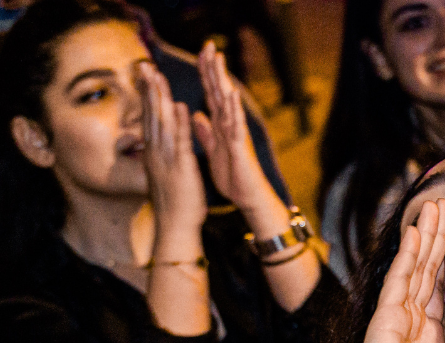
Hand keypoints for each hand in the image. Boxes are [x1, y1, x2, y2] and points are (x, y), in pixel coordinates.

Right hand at [139, 61, 206, 253]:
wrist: (175, 228)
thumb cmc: (175, 204)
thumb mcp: (165, 175)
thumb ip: (162, 157)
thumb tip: (158, 146)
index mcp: (154, 154)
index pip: (149, 119)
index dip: (148, 96)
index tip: (146, 75)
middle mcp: (156, 154)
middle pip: (151, 116)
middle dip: (149, 89)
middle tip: (144, 65)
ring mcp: (167, 160)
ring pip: (163, 124)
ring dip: (161, 99)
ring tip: (158, 76)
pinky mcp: (181, 169)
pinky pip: (180, 142)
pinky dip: (181, 123)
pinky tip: (181, 107)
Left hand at [191, 43, 278, 216]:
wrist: (247, 197)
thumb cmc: (233, 176)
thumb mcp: (213, 150)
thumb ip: (205, 132)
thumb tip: (197, 115)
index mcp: (220, 125)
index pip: (212, 94)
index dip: (206, 73)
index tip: (201, 52)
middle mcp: (229, 124)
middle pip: (220, 91)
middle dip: (214, 68)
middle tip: (209, 44)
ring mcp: (236, 133)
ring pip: (228, 102)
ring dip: (223, 81)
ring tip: (219, 60)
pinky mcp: (239, 146)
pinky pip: (236, 125)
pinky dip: (234, 109)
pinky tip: (231, 94)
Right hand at [347, 199, 444, 342]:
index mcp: (430, 336)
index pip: (444, 288)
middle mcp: (412, 323)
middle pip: (428, 270)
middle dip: (440, 238)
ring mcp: (396, 318)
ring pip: (414, 267)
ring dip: (425, 235)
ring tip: (436, 205)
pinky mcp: (384, 319)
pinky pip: (398, 279)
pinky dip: (406, 254)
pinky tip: (416, 230)